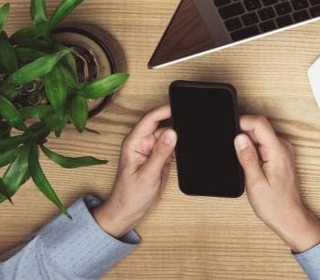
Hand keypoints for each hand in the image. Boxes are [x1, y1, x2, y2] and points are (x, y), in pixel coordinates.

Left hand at [93, 104, 176, 237]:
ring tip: (189, 142)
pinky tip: (184, 151)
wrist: (128, 213)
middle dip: (177, 124)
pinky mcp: (159, 157)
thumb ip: (161, 153)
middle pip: (163, 125)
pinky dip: (179, 147)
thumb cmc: (129, 196)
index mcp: (134, 142)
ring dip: (179, 137)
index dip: (166, 109)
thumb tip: (172, 132)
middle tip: (191, 126)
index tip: (182, 106)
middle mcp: (142, 143)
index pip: (151, 118)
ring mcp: (152, 150)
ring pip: (170, 135)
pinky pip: (172, 146)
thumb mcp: (147, 175)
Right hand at [234, 115, 319, 251]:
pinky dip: (254, 150)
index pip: (260, 123)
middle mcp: (283, 147)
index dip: (242, 122)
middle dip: (243, 135)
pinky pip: (264, 144)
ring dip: (248, 144)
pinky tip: (251, 165)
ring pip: (260, 136)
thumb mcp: (255, 182)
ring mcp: (282, 151)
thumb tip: (239, 137)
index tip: (230, 130)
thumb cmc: (274, 204)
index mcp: (278, 151)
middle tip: (235, 153)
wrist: (288, 217)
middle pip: (259, 127)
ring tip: (245, 163)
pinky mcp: (279, 156)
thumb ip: (247, 157)